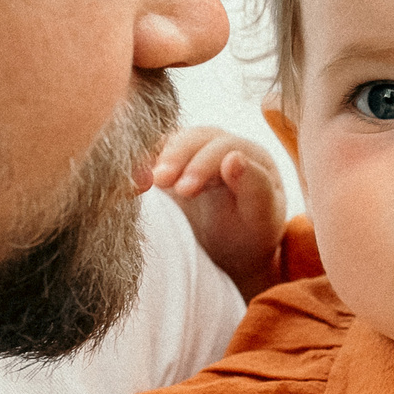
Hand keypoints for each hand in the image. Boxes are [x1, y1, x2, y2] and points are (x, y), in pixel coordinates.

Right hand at [153, 126, 288, 300]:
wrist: (232, 255)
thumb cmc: (252, 236)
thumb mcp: (262, 218)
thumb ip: (255, 188)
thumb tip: (234, 157)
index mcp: (250, 154)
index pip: (223, 146)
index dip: (202, 163)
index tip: (185, 190)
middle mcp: (221, 146)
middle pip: (195, 138)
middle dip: (175, 156)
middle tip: (159, 181)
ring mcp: (195, 154)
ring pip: (172, 141)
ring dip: (156, 157)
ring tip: (141, 181)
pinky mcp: (172, 166)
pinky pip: (154, 156)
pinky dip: (140, 164)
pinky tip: (131, 182)